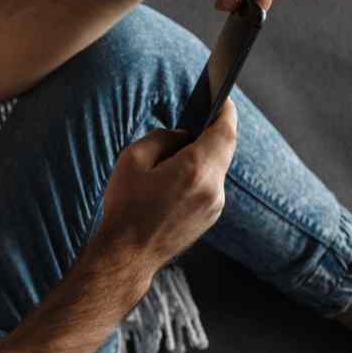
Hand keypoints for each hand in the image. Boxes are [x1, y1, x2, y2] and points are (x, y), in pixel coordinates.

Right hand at [93, 99, 237, 274]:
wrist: (127, 255)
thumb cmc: (125, 206)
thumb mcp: (132, 159)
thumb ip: (161, 138)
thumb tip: (181, 135)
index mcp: (196, 170)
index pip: (224, 132)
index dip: (226, 112)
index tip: (224, 98)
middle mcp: (213, 188)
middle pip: (223, 150)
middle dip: (212, 132)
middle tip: (199, 116)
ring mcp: (214, 206)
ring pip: (216, 169)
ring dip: (203, 155)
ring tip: (180, 148)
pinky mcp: (209, 218)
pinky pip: (210, 186)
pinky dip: (198, 174)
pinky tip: (177, 174)